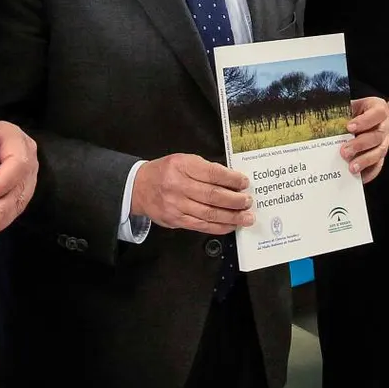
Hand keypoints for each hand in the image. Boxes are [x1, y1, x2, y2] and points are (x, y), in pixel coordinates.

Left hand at [0, 119, 37, 243]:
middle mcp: (24, 157)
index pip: (18, 162)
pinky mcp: (15, 189)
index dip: (3, 182)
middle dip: (2, 210)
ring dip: (1, 220)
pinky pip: (12, 208)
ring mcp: (22, 175)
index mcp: (13, 137)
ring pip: (18, 201)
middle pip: (20, 187)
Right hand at [131, 153, 252, 234]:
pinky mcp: (176, 220)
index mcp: (182, 166)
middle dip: (235, 200)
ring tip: (246, 217)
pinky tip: (230, 225)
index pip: (212, 173)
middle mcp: (178, 185)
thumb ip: (205, 169)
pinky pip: (202, 225)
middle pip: (213, 195)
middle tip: (248, 201)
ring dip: (231, 217)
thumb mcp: (184, 161)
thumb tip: (232, 181)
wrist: (139, 187)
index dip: (232, 179)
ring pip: (209, 213)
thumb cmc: (166, 172)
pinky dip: (219, 227)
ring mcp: (176, 205)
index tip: (244, 182)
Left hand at [341, 97, 388, 182]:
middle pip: (378, 136)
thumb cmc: (355, 112)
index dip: (364, 121)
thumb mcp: (349, 106)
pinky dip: (368, 172)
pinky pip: (378, 165)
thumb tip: (318, 119)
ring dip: (365, 160)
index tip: (349, 127)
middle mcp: (385, 125)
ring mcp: (386, 141)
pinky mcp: (381, 155)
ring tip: (351, 167)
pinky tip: (358, 176)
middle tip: (344, 151)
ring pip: (379, 152)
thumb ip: (340, 111)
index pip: (377, 113)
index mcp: (379, 108)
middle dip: (360, 144)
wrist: (366, 118)